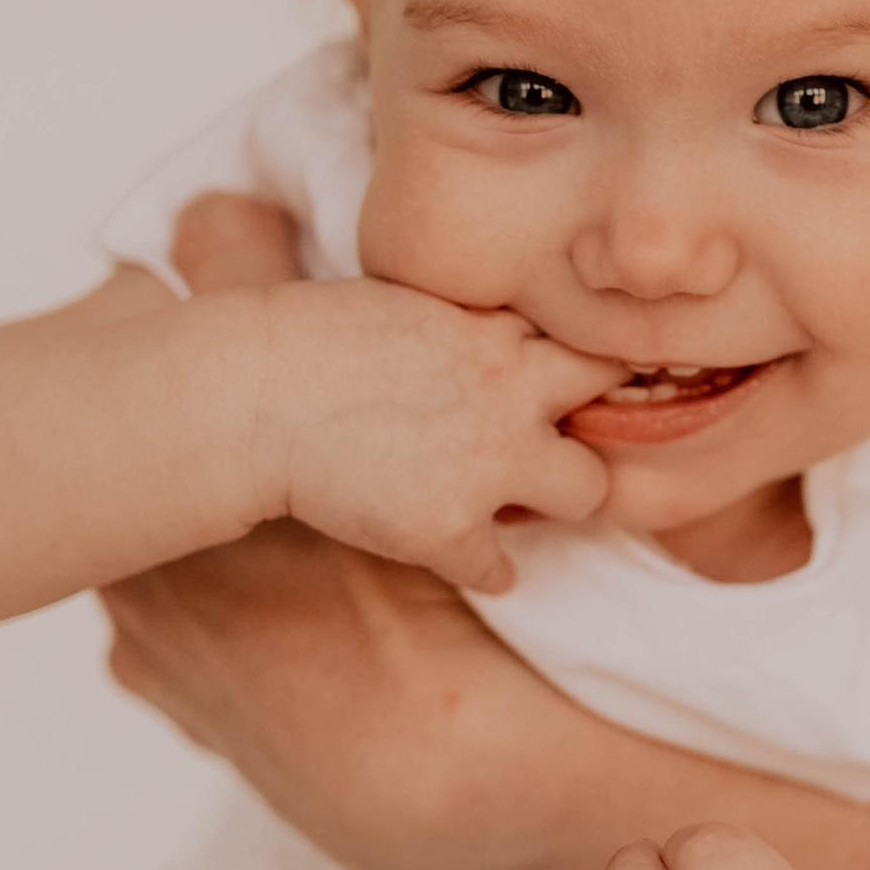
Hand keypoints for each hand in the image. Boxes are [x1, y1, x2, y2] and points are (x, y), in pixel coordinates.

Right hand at [257, 275, 611, 591]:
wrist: (255, 394)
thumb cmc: (307, 338)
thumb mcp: (406, 301)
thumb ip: (466, 325)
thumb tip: (490, 338)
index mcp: (496, 331)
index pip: (589, 341)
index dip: (583, 363)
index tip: (573, 380)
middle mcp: (511, 393)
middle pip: (614, 403)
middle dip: (597, 418)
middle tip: (565, 436)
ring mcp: (489, 464)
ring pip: (586, 490)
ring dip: (560, 496)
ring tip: (523, 499)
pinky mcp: (449, 529)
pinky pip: (500, 567)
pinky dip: (486, 568)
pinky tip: (470, 558)